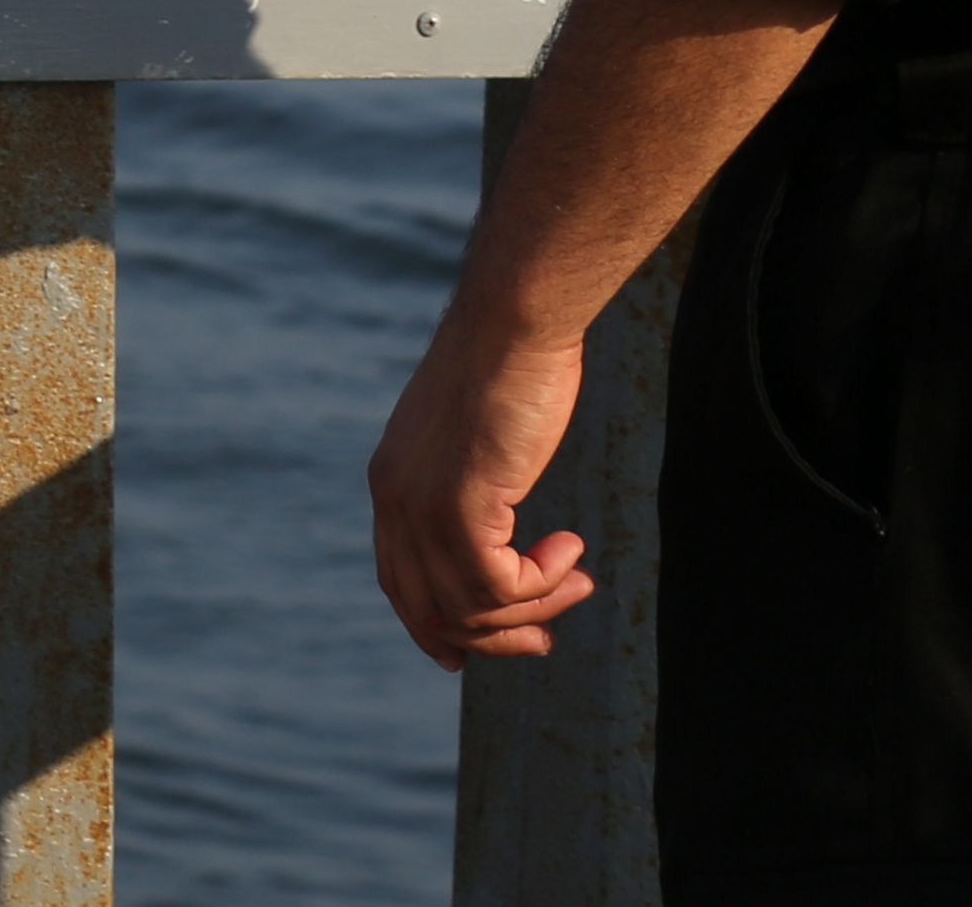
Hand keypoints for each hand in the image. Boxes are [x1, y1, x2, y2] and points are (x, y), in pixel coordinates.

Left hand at [366, 309, 596, 666]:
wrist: (513, 322)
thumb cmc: (510, 367)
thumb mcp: (475, 439)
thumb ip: (470, 489)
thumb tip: (499, 536)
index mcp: (392, 484)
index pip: (400, 583)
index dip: (436, 627)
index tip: (479, 650)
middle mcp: (395, 501)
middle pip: (431, 611)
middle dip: (494, 637)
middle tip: (547, 636)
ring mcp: (422, 507)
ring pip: (471, 608)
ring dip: (535, 606)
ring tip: (579, 580)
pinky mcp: (459, 507)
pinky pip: (498, 586)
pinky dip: (542, 583)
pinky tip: (572, 549)